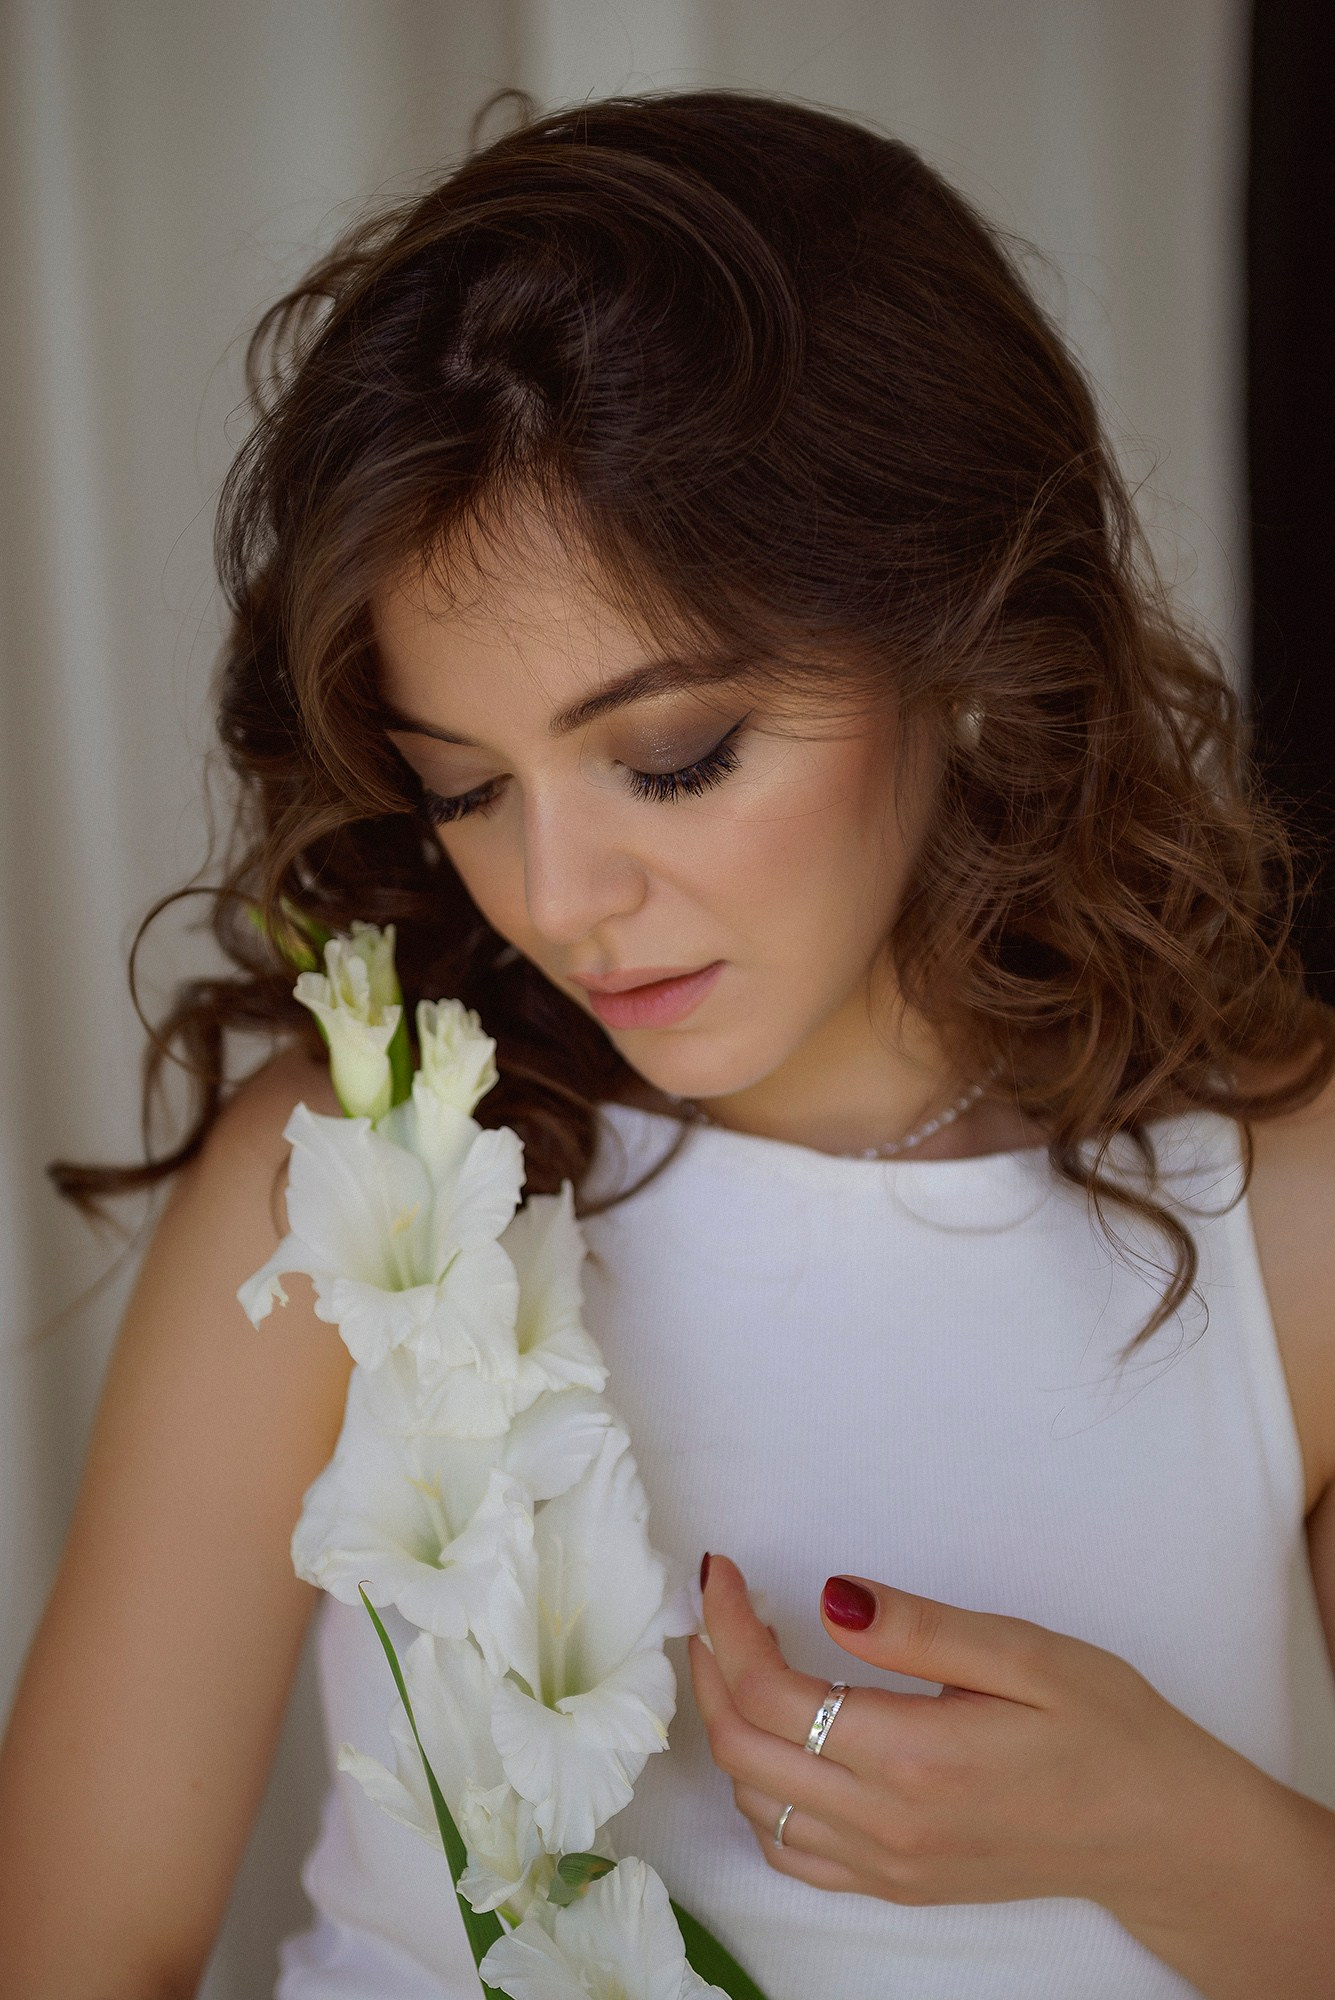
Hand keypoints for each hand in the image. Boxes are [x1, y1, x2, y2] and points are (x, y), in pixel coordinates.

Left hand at [690, 1554, 1266, 1925]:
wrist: (1161, 1832)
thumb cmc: (1107, 1728)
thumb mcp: (1025, 1653)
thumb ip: (918, 1628)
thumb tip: (831, 1596)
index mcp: (913, 1757)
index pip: (770, 1692)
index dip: (727, 1623)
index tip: (723, 1570)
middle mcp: (887, 1823)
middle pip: (744, 1750)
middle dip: (709, 1669)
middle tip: (716, 1608)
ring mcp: (889, 1866)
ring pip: (756, 1806)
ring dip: (729, 1729)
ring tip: (736, 1660)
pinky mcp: (899, 1886)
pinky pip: (793, 1854)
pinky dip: (760, 1796)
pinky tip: (778, 1745)